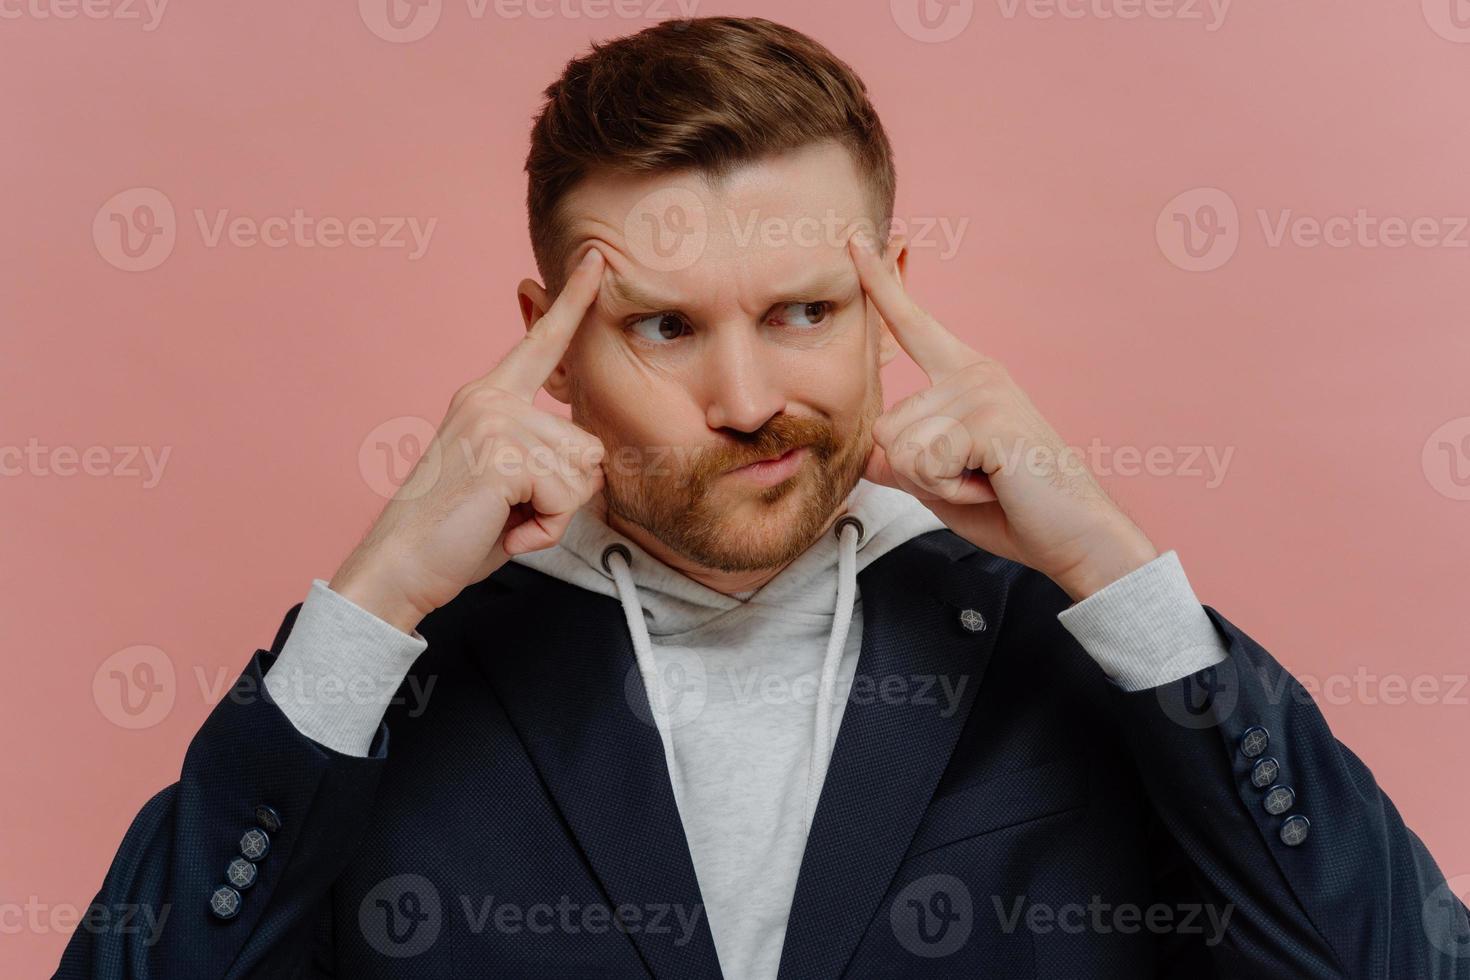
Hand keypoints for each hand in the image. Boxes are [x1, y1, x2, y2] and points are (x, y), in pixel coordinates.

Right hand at [330, 248, 608, 631]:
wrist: (401, 566)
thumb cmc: (455, 531)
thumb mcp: (504, 480)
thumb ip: (540, 455)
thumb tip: (592, 456)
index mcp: (489, 397)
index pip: (541, 343)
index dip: (573, 303)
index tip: (597, 260)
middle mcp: (491, 399)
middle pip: (588, 444)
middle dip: (564, 495)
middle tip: (509, 511)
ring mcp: (495, 422)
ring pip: (583, 473)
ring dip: (554, 514)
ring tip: (503, 519)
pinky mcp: (501, 454)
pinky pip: (566, 497)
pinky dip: (544, 529)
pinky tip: (505, 531)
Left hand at [849, 232, 1158, 602]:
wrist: (1074, 537)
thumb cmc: (1013, 507)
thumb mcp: (940, 480)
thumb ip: (903, 461)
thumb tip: (869, 453)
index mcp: (964, 377)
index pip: (911, 325)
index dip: (880, 285)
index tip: (854, 241)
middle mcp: (973, 374)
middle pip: (885, 426)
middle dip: (917, 472)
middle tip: (974, 478)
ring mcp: (982, 392)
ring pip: (900, 448)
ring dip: (934, 482)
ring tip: (984, 480)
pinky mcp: (988, 419)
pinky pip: (923, 462)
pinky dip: (949, 489)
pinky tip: (990, 484)